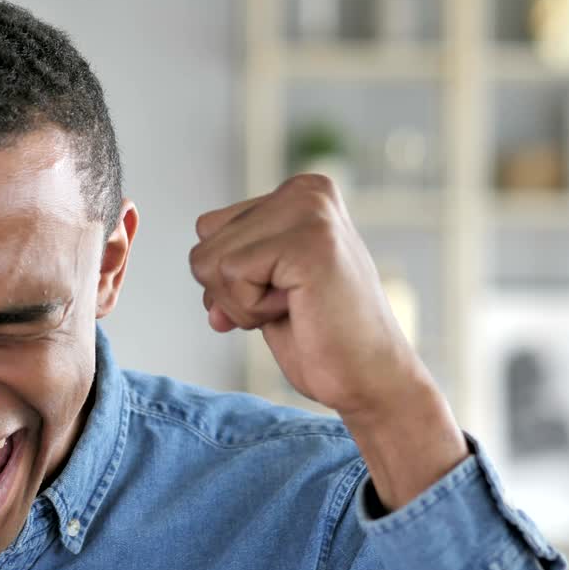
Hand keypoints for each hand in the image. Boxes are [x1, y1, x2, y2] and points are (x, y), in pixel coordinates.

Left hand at [189, 174, 465, 506]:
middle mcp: (306, 189)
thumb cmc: (321, 337)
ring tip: (296, 306)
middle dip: (233, 293)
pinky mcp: (309, 242)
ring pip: (209, 261)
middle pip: (204, 244)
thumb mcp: (266, 283)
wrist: (370, 380)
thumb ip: (231, 260)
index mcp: (299, 191)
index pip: (209, 229)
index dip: (230, 279)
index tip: (280, 294)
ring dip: (243, 304)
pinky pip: (231, 276)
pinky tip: (300, 309)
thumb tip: (198, 261)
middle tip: (291, 306)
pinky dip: (252, 310)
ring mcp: (310, 211)